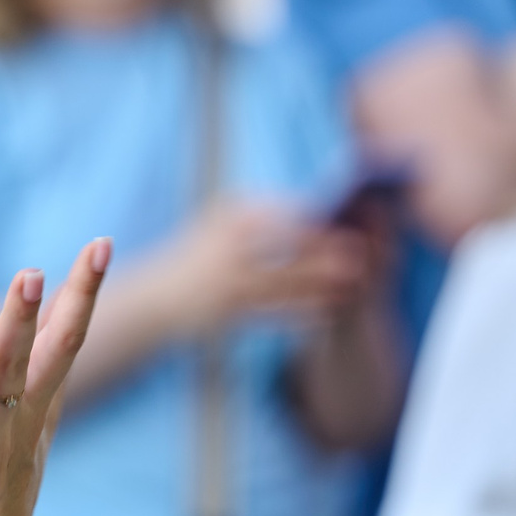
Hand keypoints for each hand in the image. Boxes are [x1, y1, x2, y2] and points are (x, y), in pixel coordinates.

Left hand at [0, 240, 110, 515]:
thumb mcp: (33, 436)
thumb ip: (43, 377)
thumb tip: (66, 316)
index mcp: (28, 413)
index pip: (63, 345)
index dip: (83, 296)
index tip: (100, 245)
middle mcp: (3, 429)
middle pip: (21, 367)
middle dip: (29, 320)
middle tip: (34, 272)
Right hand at [152, 199, 370, 331]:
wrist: (152, 299)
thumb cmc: (193, 256)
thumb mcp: (217, 220)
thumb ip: (257, 210)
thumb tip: (309, 203)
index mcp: (227, 219)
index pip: (282, 214)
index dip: (318, 218)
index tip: (350, 218)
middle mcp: (226, 248)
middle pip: (288, 246)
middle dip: (326, 249)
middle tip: (363, 250)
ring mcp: (227, 281)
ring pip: (286, 281)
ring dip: (322, 283)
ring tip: (354, 283)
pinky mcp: (229, 312)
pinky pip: (275, 312)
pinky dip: (304, 311)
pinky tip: (328, 311)